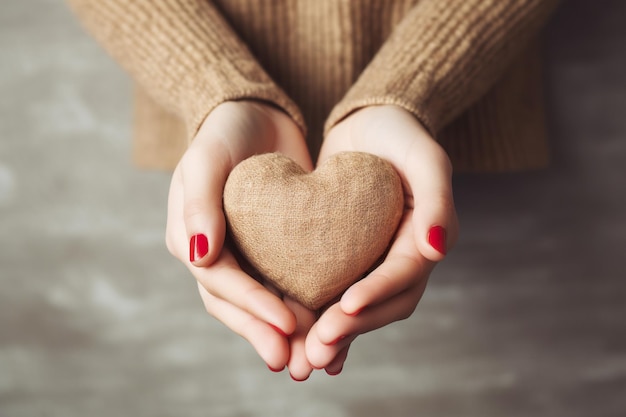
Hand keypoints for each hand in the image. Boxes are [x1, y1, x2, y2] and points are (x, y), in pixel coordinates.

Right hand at [165, 101, 316, 377]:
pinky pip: (285, 283)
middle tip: (293, 362)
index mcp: (191, 239)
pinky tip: (326, 323)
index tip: (285, 324)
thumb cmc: (224, 133)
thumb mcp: (206, 158)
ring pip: (261, 302)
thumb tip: (196, 256)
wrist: (255, 115)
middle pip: (236, 305)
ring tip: (311, 357)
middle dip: (264, 333)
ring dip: (282, 331)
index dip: (250, 306)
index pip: (218, 282)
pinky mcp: (274, 250)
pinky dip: (301, 305)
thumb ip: (197, 203)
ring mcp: (244, 255)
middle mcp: (215, 255)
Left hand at [305, 105, 458, 373]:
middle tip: (316, 351)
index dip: (376, 293)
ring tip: (304, 358)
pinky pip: (334, 293)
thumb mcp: (425, 157)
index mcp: (425, 240)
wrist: (370, 124)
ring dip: (334, 334)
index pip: (403, 275)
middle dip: (350, 328)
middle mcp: (401, 259)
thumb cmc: (400, 134)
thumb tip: (438, 248)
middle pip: (380, 304)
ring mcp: (374, 262)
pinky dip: (319, 317)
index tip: (345, 308)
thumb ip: (437, 199)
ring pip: (357, 309)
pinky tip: (296, 337)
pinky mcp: (347, 259)